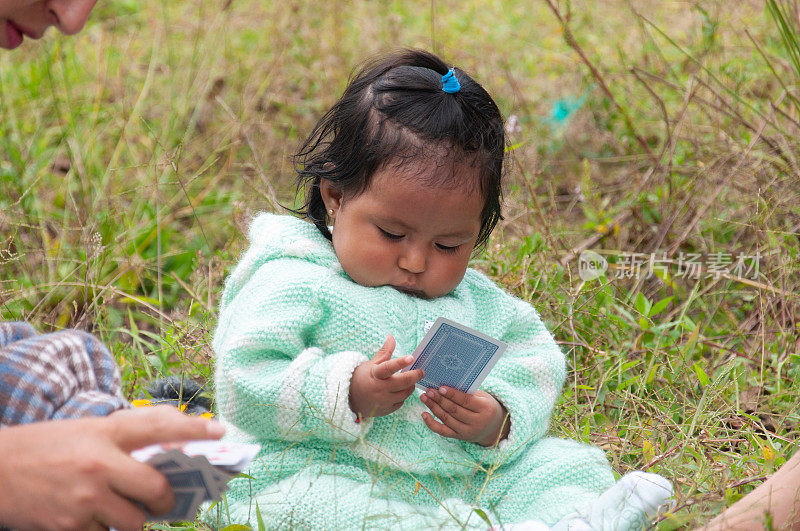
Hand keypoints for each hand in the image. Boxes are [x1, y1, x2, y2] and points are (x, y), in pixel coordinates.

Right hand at [0, 405, 224, 530]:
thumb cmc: (47, 447)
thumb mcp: (88, 430)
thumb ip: (127, 437)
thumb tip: (171, 447)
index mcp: (106, 433)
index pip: (160, 426)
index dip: (194, 428)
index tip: (220, 430)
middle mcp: (100, 464)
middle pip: (157, 490)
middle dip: (166, 502)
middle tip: (164, 502)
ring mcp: (86, 499)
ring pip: (134, 522)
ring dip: (134, 520)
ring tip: (120, 510)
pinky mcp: (69, 527)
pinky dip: (104, 530)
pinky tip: (90, 517)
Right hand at [349, 335, 424, 418]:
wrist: (351, 398)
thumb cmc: (363, 378)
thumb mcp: (372, 364)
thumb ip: (385, 352)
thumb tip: (391, 337)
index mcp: (375, 374)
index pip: (388, 368)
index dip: (400, 362)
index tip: (411, 357)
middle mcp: (379, 388)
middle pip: (402, 382)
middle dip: (415, 375)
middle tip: (422, 371)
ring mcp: (383, 401)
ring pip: (405, 393)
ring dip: (410, 385)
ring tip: (411, 380)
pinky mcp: (387, 409)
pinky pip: (401, 402)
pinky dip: (403, 395)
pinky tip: (401, 390)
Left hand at [420, 387, 509, 446]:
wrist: (493, 427)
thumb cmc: (485, 406)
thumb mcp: (483, 397)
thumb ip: (468, 392)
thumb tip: (446, 383)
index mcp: (485, 409)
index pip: (466, 401)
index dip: (452, 394)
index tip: (440, 387)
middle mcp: (476, 422)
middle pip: (454, 410)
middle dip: (440, 400)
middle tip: (429, 391)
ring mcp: (467, 432)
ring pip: (447, 419)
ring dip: (433, 408)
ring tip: (424, 397)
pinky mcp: (459, 437)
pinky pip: (443, 431)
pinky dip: (432, 424)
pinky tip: (424, 414)